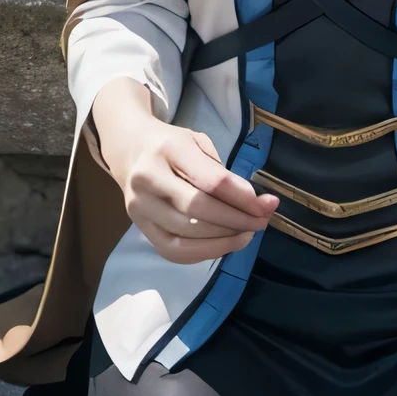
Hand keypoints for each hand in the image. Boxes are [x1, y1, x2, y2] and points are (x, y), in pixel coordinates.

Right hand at [91, 78, 276, 263]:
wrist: (129, 148)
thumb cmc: (170, 144)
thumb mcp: (197, 143)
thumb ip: (222, 172)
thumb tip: (255, 205)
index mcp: (168, 149)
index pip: (212, 181)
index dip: (244, 198)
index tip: (268, 205)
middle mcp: (148, 178)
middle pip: (199, 210)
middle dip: (237, 221)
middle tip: (262, 222)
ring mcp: (139, 206)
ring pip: (187, 234)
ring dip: (224, 240)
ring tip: (246, 234)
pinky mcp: (139, 226)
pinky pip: (174, 251)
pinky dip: (203, 252)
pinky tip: (223, 244)